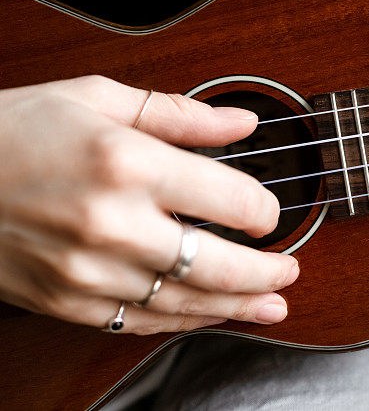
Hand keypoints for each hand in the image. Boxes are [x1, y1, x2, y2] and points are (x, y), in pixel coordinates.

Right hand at [0, 76, 297, 333]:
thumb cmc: (13, 129)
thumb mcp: (95, 97)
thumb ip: (179, 113)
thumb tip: (242, 122)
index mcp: (127, 161)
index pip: (231, 200)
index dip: (265, 210)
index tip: (269, 211)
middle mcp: (112, 222)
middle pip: (219, 265)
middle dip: (267, 273)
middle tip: (290, 272)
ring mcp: (88, 271)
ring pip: (186, 302)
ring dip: (238, 308)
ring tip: (273, 307)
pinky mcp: (67, 301)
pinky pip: (141, 321)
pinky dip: (184, 320)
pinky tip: (211, 316)